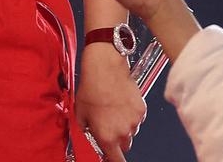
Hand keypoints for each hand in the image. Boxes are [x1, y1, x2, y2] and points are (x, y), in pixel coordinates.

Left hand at [76, 43, 145, 161]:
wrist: (105, 69)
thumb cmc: (92, 88)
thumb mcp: (80, 113)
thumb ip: (87, 129)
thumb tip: (89, 131)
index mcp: (107, 137)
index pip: (116, 160)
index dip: (114, 160)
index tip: (113, 159)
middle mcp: (123, 132)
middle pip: (124, 145)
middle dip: (118, 139)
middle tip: (108, 124)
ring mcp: (134, 121)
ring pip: (132, 131)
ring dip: (125, 125)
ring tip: (113, 108)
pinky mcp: (141, 110)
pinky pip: (137, 119)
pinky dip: (131, 114)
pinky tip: (121, 102)